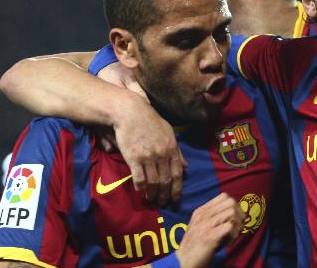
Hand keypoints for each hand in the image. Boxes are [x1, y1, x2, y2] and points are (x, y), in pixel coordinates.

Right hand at [99, 62, 187, 204]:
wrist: (130, 112)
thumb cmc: (150, 121)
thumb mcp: (169, 133)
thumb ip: (177, 150)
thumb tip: (186, 165)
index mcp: (172, 148)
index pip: (178, 173)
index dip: (177, 188)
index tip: (176, 198)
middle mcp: (162, 153)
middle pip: (166, 180)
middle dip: (165, 194)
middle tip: (164, 203)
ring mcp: (148, 156)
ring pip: (153, 181)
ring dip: (153, 194)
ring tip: (152, 200)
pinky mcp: (133, 157)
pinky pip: (139, 178)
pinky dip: (141, 187)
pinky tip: (141, 192)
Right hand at [176, 193, 244, 267]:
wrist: (183, 262)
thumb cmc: (196, 246)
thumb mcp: (201, 226)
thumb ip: (214, 217)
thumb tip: (236, 214)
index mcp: (201, 211)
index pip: (224, 196)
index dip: (235, 206)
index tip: (236, 218)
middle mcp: (203, 215)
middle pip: (230, 202)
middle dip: (239, 214)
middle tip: (238, 226)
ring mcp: (206, 224)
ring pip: (231, 212)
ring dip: (237, 225)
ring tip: (233, 235)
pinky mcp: (210, 236)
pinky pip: (230, 226)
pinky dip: (234, 234)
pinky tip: (229, 242)